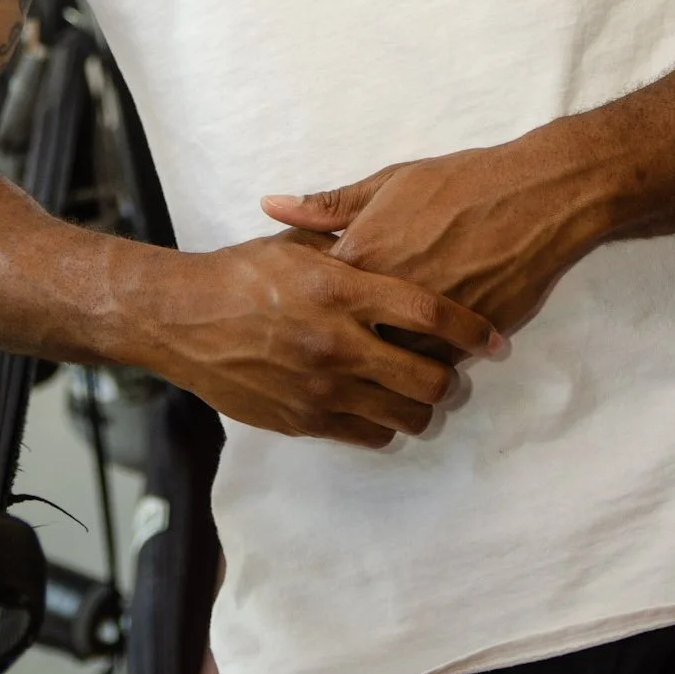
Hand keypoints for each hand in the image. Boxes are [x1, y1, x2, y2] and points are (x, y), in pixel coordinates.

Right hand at [149, 231, 499, 449]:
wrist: (181, 318)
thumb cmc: (240, 273)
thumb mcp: (297, 247)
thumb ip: (350, 249)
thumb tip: (394, 239)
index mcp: (340, 289)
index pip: (428, 313)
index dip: (472, 328)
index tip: (493, 338)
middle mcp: (336, 341)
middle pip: (428, 376)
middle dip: (450, 375)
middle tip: (453, 367)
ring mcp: (321, 386)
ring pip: (405, 414)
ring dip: (420, 404)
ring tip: (416, 389)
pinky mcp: (304, 419)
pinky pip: (370, 434)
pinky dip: (384, 421)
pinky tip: (378, 402)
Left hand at [261, 130, 606, 338]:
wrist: (534, 198)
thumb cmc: (458, 182)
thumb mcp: (388, 183)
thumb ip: (327, 205)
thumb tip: (269, 205)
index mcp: (361, 256)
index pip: (313, 297)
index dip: (306, 305)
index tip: (301, 307)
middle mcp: (388, 297)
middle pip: (346, 340)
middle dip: (338, 344)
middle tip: (332, 341)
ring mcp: (428, 325)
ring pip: (389, 363)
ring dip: (382, 361)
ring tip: (375, 355)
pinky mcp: (465, 342)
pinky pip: (432, 365)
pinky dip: (424, 361)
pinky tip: (419, 352)